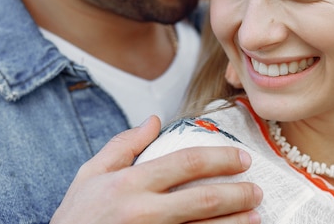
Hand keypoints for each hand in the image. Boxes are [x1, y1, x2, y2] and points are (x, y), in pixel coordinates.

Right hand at [51, 116, 262, 223]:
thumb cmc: (77, 217)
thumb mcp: (90, 175)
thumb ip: (123, 146)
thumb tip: (154, 120)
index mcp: (130, 183)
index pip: (185, 162)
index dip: (220, 158)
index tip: (242, 158)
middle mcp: (142, 211)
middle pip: (203, 199)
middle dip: (237, 193)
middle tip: (256, 189)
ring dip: (235, 223)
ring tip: (256, 216)